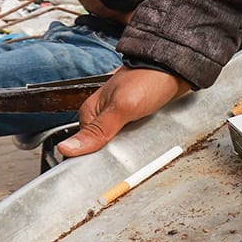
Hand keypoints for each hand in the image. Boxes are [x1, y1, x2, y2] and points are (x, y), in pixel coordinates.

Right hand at [57, 67, 189, 156]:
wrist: (175, 68)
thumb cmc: (148, 79)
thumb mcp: (122, 107)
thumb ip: (97, 130)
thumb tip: (66, 148)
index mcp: (90, 113)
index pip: (81, 147)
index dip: (91, 161)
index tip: (103, 174)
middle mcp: (100, 116)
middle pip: (100, 148)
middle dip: (113, 157)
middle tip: (127, 161)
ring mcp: (117, 117)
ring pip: (118, 145)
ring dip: (128, 150)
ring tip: (139, 153)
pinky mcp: (134, 119)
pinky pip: (132, 139)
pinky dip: (139, 143)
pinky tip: (146, 144)